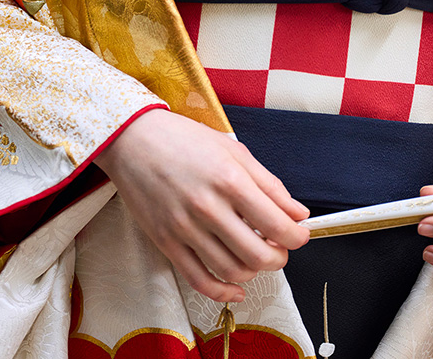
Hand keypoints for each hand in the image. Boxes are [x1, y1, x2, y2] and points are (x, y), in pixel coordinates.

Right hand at [95, 109, 309, 301]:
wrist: (133, 140)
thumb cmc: (184, 140)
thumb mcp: (234, 151)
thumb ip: (269, 184)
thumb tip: (297, 213)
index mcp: (229, 181)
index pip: (276, 224)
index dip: (297, 236)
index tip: (300, 234)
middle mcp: (207, 208)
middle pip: (258, 255)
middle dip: (279, 258)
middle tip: (281, 249)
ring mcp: (184, 229)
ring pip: (231, 271)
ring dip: (254, 272)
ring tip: (258, 257)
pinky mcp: (165, 242)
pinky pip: (198, 280)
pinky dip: (222, 291)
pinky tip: (236, 288)